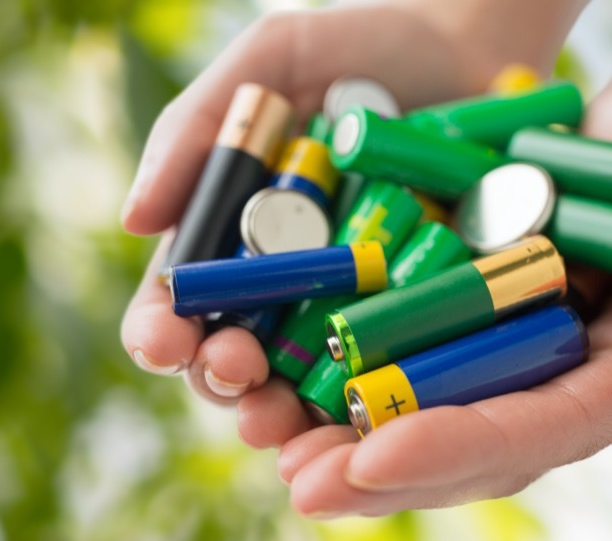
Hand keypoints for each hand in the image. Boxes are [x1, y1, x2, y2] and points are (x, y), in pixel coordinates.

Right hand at [120, 2, 568, 404]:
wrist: (480, 43)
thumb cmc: (365, 45)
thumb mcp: (273, 60)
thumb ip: (197, 128)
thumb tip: (132, 219)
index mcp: (232, 236)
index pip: (178, 301)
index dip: (159, 329)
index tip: (163, 338)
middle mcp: (282, 287)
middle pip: (229, 357)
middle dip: (219, 377)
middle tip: (234, 370)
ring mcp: (349, 312)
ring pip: (299, 388)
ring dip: (279, 415)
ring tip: (277, 418)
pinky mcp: (415, 326)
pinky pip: (386, 379)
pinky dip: (366, 409)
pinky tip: (357, 426)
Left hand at [264, 82, 611, 517]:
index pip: (537, 432)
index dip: (458, 449)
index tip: (375, 459)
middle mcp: (550, 388)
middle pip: (463, 449)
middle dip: (380, 474)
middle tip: (300, 487)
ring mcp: (500, 358)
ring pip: (416, 417)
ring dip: (340, 442)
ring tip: (271, 449)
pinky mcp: (459, 320)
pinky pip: (393, 358)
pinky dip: (334, 374)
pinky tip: (276, 384)